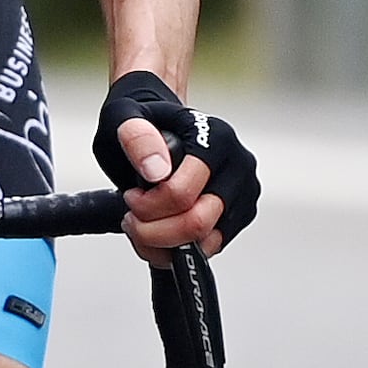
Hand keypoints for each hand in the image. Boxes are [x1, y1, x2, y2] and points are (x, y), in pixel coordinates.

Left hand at [97, 70, 255, 255]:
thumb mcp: (123, 117)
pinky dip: (176, 251)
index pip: (182, 194)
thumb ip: (137, 138)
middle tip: (132, 219)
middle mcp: (239, 165)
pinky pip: (210, 249)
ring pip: (204, 243)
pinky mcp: (240, 215)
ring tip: (142, 225)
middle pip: (198, 223)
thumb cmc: (143, 122)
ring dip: (162, 245)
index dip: (147, 205)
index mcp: (217, 139)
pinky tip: (158, 232)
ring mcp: (243, 192)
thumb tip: (157, 170)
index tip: (130, 196)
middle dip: (154, 232)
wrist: (159, 125)